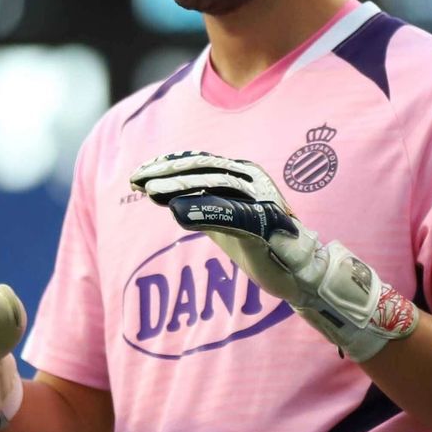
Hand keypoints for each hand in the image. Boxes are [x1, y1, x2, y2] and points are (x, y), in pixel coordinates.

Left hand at [129, 151, 416, 362]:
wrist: (294, 270)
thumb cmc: (256, 243)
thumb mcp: (219, 219)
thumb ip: (194, 205)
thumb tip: (158, 195)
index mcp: (239, 173)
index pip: (197, 162)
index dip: (166, 165)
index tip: (137, 173)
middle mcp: (251, 178)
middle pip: (203, 168)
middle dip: (167, 173)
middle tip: (137, 179)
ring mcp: (261, 197)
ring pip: (215, 183)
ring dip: (180, 186)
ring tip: (150, 193)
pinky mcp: (266, 222)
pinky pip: (233, 213)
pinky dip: (204, 211)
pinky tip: (177, 214)